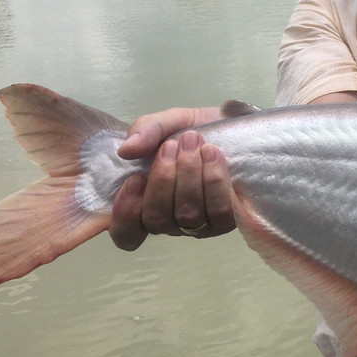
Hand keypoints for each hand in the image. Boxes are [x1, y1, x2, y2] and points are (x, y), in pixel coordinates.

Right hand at [110, 106, 237, 249]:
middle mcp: (171, 221)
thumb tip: (126, 150)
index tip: (135, 179)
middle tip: (174, 144)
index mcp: (146, 205)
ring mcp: (200, 225)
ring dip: (190, 176)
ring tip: (195, 143)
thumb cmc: (191, 131)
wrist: (231, 126)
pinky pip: (220, 212)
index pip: (127, 233)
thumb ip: (145, 131)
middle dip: (164, 179)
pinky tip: (213, 154)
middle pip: (157, 220)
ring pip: (189, 216)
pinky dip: (214, 181)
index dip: (126, 214)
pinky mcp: (227, 219)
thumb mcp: (167, 123)